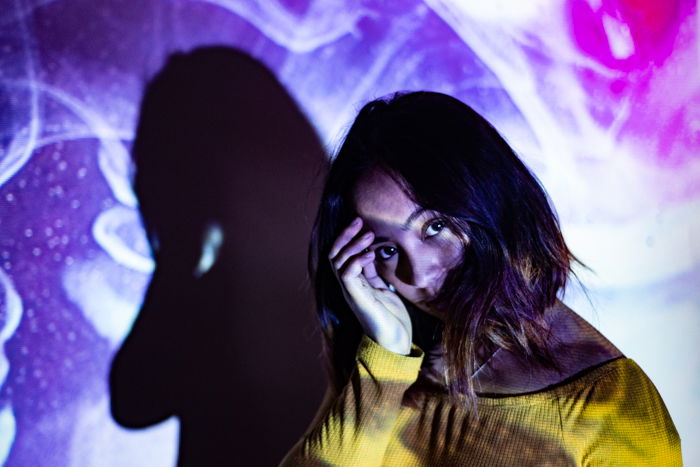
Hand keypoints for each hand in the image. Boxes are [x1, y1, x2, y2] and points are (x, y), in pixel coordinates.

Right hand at [329, 217, 411, 354]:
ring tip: (369, 235)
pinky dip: (357, 261)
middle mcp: (348, 286)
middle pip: (334, 255)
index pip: (341, 254)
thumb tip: (370, 252)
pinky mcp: (357, 299)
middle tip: (358, 220)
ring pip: (338, 262)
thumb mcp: (383, 288)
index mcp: (353, 282)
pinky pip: (348, 276)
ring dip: (353, 245)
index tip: (360, 222)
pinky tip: (371, 254)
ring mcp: (351, 293)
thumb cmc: (391, 317)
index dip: (347, 237)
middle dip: (345, 235)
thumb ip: (372, 272)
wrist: (395, 342)